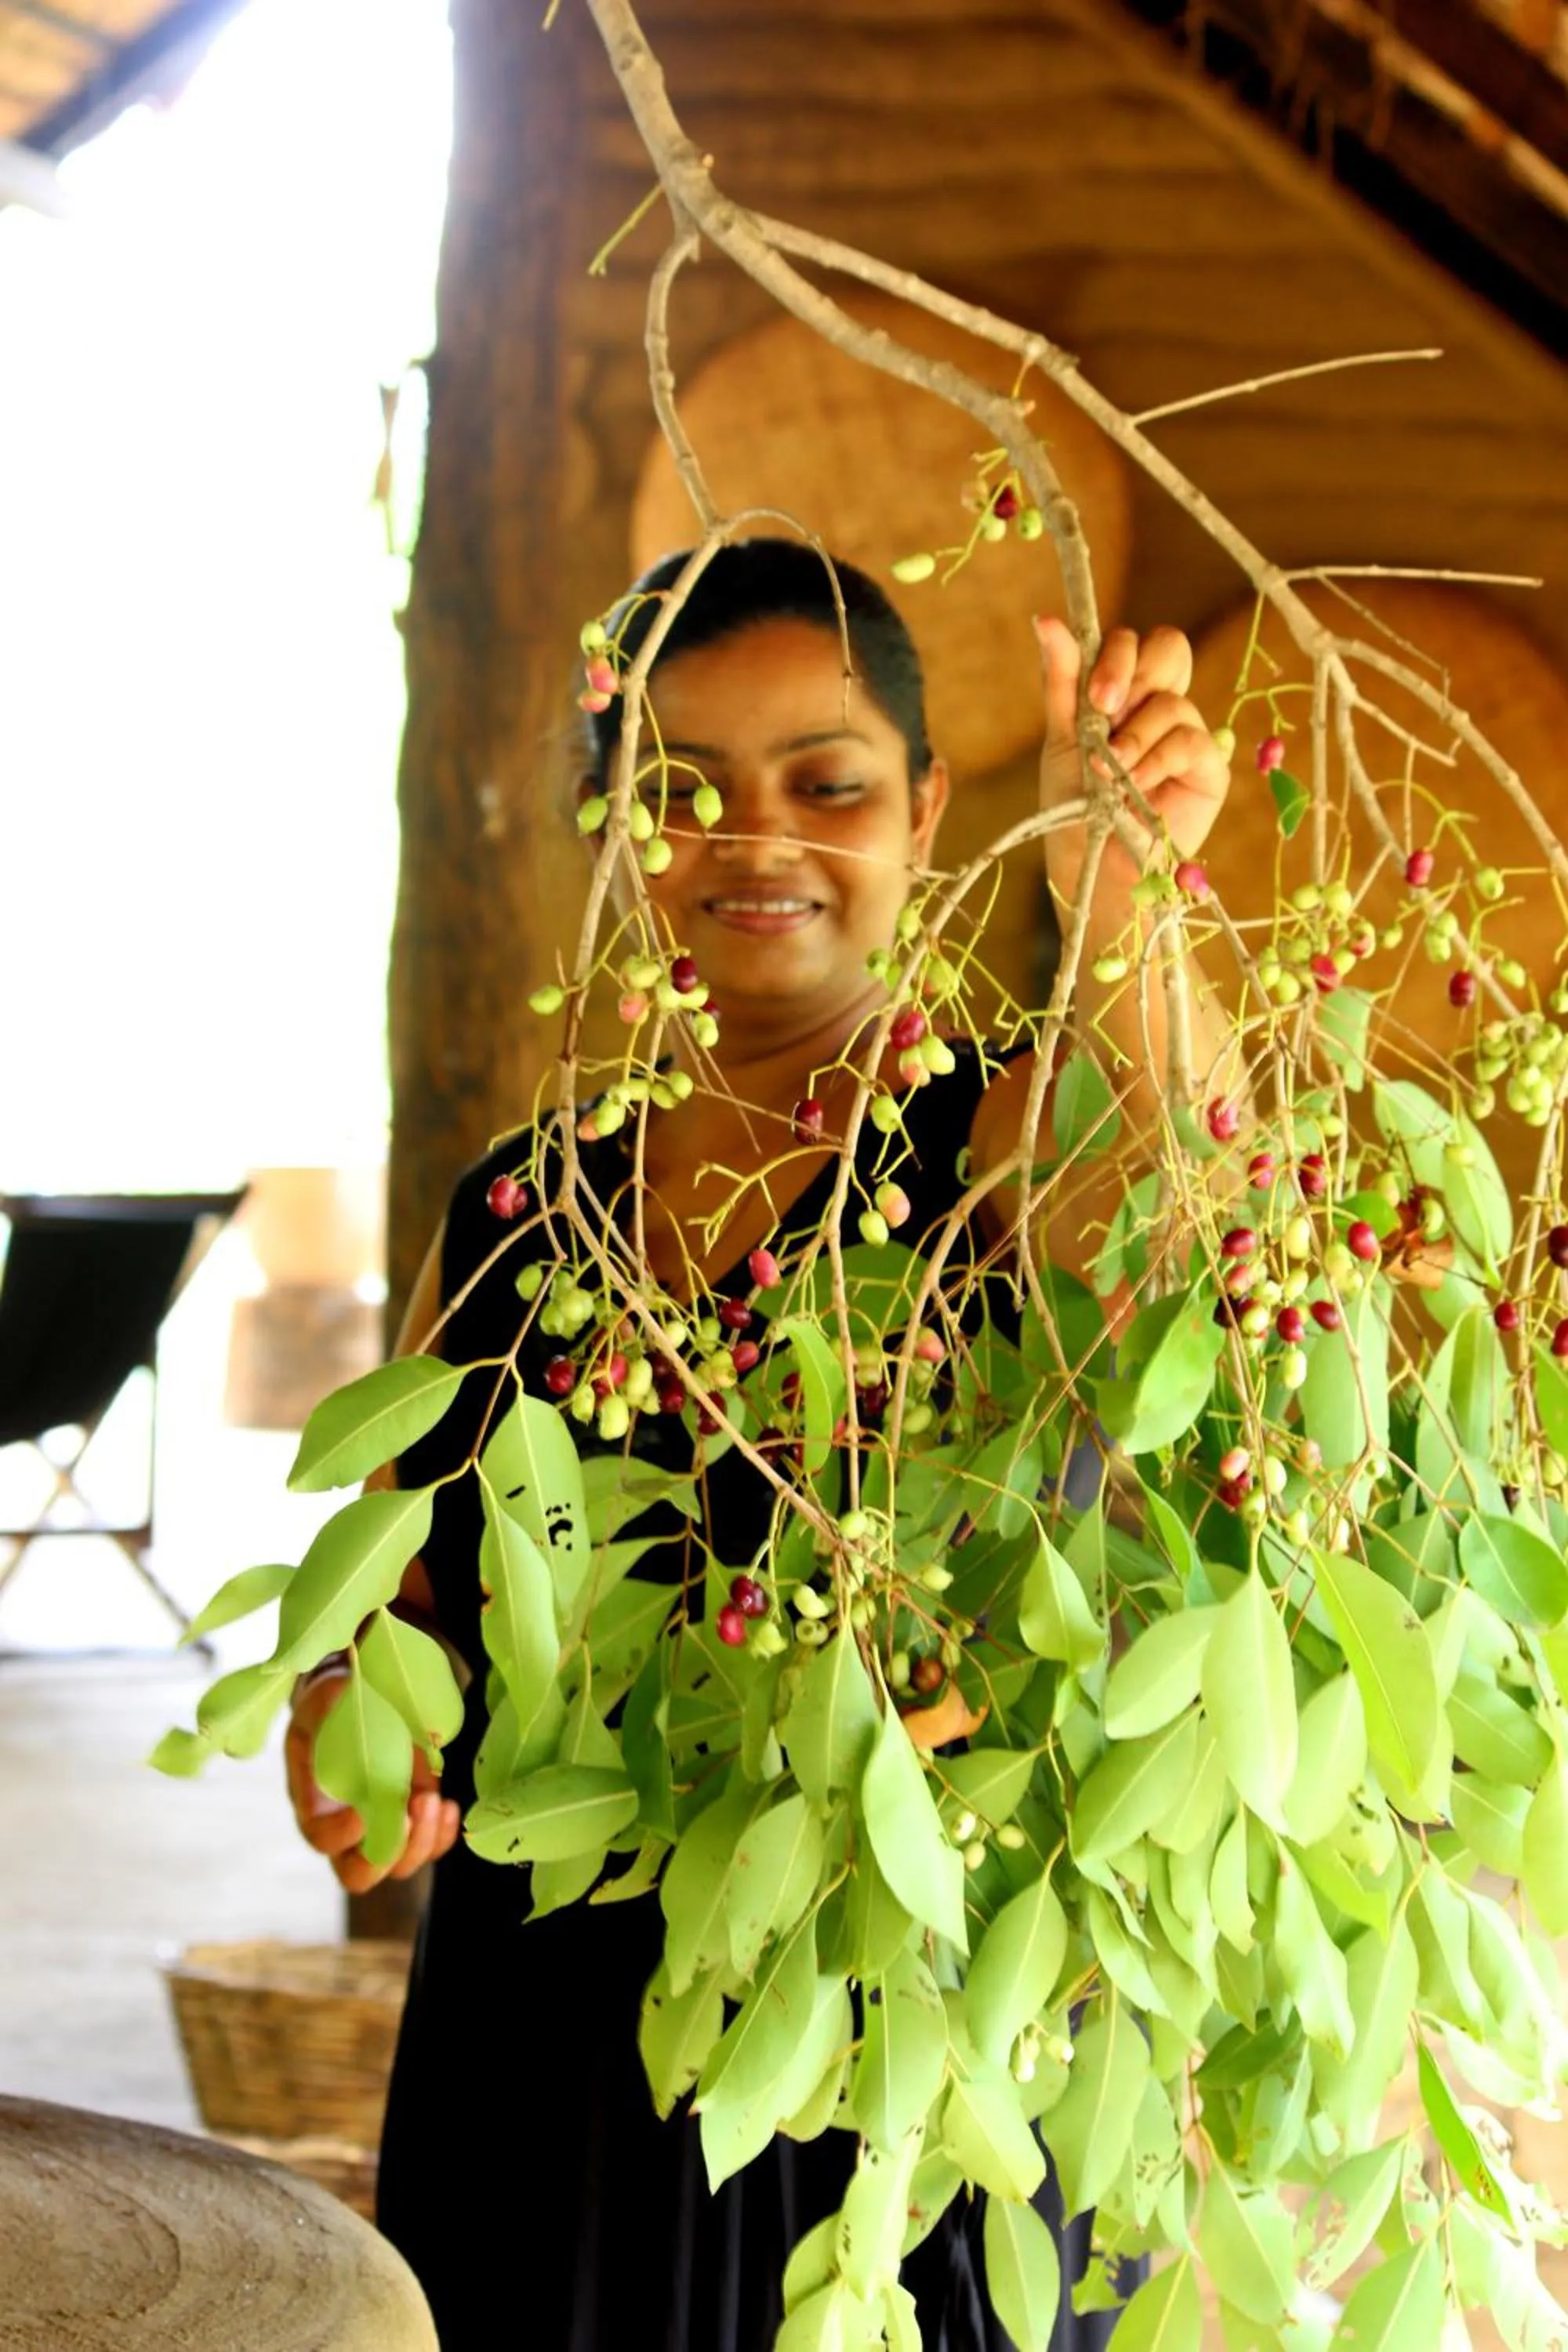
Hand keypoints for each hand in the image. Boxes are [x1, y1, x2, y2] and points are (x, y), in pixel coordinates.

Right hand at [284, 1667, 461, 1895]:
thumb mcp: (326, 1700)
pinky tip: (450, 1806)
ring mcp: (382, 1826)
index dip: (342, 1834)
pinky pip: (429, 1845)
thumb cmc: (337, 1703)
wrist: (359, 1703)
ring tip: (438, 1802)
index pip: (321, 1838)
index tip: (365, 1810)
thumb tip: (346, 1697)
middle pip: (358, 1873)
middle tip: (411, 1813)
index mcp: (314, 1801)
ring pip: (399, 1865)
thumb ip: (332, 1709)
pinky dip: (443, 1835)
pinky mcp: (411, 1818)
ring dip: (423, 1841)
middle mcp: (345, 1826)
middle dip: (389, 1854)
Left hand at [1035, 614, 1231, 884]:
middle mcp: (1160, 706)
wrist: (1092, 866)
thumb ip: (1063, 679)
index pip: (1136, 643)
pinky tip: (1135, 787)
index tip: (1094, 695)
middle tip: (1105, 711)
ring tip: (1111, 773)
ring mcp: (1187, 734)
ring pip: (1173, 701)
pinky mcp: (1209, 768)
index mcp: (1126, 692)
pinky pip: (1190, 740)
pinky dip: (1156, 761)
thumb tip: (1046, 618)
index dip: (1118, 656)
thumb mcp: (1063, 737)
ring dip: (1133, 736)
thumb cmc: (1075, 806)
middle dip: (1131, 676)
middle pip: (1169, 648)